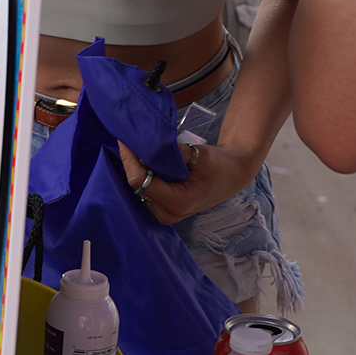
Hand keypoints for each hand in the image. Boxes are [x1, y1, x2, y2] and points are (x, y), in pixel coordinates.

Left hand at [118, 140, 257, 225]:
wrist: (231, 175)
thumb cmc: (219, 165)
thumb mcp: (200, 155)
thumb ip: (174, 152)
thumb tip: (148, 143)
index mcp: (178, 203)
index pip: (140, 181)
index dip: (130, 160)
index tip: (125, 141)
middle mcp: (167, 213)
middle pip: (136, 184)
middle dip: (133, 162)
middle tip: (133, 141)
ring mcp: (163, 213)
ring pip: (138, 187)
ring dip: (137, 168)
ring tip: (143, 150)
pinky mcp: (160, 209)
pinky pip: (143, 189)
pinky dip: (143, 174)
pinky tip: (148, 161)